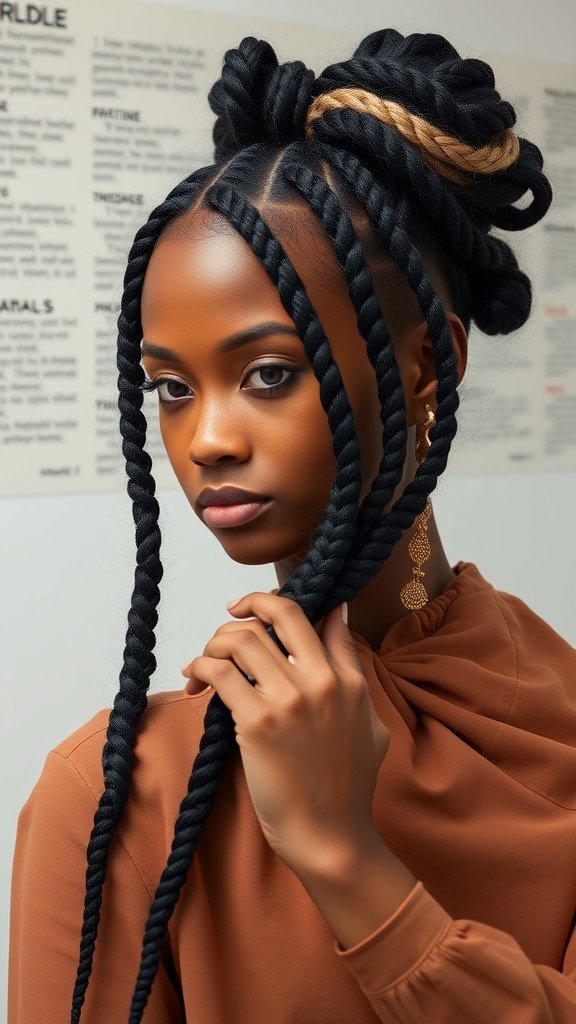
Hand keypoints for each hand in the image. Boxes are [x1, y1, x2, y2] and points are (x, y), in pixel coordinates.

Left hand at [181, 591, 390, 872]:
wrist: (331, 837)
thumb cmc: (347, 789)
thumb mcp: (370, 725)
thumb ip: (356, 673)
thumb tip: (342, 620)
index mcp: (350, 680)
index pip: (323, 616)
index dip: (288, 604)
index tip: (262, 607)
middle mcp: (323, 680)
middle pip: (281, 612)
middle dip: (250, 603)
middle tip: (232, 612)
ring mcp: (290, 699)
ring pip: (243, 637)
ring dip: (217, 640)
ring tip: (207, 659)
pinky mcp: (258, 721)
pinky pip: (220, 671)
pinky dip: (201, 667)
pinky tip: (195, 681)